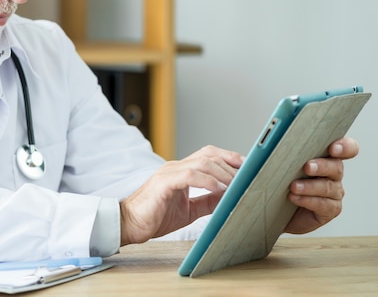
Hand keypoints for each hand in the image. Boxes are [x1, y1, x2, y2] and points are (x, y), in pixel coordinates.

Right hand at [119, 146, 243, 245]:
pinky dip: (207, 180)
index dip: (229, 158)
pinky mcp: (164, 182)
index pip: (209, 155)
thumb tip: (228, 198)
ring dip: (223, 173)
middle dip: (231, 164)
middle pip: (209, 154)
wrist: (129, 224)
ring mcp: (169, 172)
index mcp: (181, 171)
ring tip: (237, 185)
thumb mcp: (188, 209)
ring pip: (202, 162)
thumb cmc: (154, 216)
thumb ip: (207, 201)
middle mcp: (176, 166)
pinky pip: (190, 175)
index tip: (248, 168)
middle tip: (248, 177)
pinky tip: (219, 189)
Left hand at [284, 136, 358, 233]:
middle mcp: (334, 173)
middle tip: (307, 167)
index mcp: (326, 157)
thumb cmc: (283, 180)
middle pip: (336, 166)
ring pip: (327, 187)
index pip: (346, 148)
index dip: (345, 147)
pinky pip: (323, 204)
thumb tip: (278, 144)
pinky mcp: (331, 209)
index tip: (333, 148)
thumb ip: (290, 152)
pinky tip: (294, 197)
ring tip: (293, 186)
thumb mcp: (286, 163)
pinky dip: (307, 200)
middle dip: (321, 166)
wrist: (279, 207)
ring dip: (309, 186)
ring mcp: (334, 192)